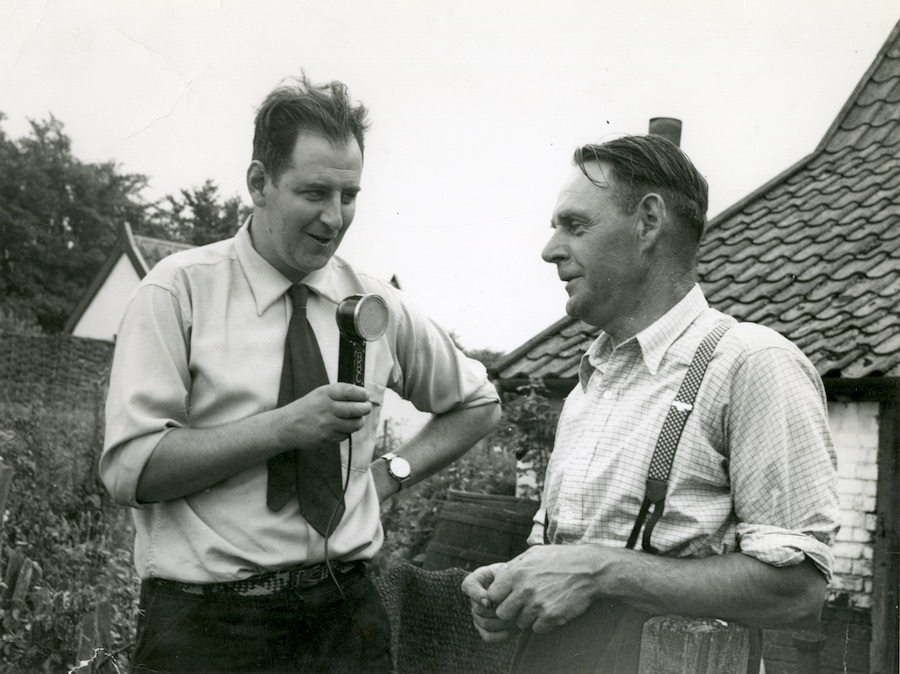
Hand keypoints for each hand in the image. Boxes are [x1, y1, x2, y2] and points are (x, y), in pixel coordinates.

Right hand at [279, 383, 370, 448]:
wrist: (287, 426)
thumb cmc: (307, 408)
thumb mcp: (320, 394)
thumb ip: (339, 393)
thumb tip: (362, 395)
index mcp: (326, 394)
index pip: (351, 391)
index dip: (362, 394)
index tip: (365, 395)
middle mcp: (328, 408)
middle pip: (358, 409)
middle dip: (365, 408)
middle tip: (365, 408)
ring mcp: (328, 424)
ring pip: (355, 424)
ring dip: (358, 422)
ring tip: (356, 419)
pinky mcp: (327, 438)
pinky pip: (345, 435)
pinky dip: (346, 432)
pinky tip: (340, 428)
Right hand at [461, 564, 518, 641]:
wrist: (526, 589)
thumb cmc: (518, 578)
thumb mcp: (511, 574)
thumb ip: (500, 581)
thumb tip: (487, 603)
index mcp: (478, 580)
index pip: (468, 586)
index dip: (477, 595)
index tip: (491, 601)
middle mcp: (475, 598)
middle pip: (478, 609)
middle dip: (498, 610)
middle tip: (515, 609)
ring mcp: (478, 615)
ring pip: (485, 623)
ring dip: (503, 622)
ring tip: (517, 617)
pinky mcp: (485, 630)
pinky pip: (489, 636)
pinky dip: (502, 634)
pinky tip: (514, 628)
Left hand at [485, 545, 613, 634]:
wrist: (590, 569)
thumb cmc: (561, 559)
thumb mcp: (534, 553)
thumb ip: (514, 565)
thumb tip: (498, 576)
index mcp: (516, 572)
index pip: (491, 595)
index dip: (499, 597)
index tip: (508, 596)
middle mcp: (524, 589)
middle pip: (502, 613)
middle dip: (511, 611)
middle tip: (523, 605)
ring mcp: (537, 604)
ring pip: (520, 623)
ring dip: (528, 618)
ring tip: (541, 605)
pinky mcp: (551, 617)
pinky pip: (537, 629)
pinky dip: (543, 624)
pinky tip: (551, 611)